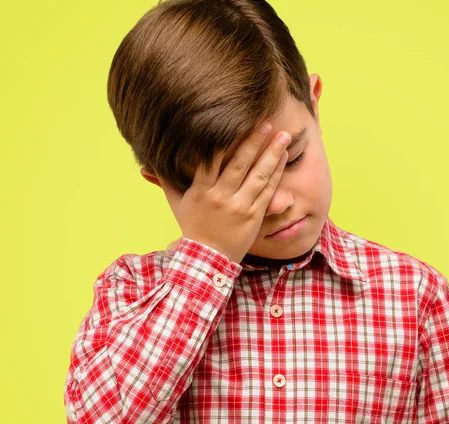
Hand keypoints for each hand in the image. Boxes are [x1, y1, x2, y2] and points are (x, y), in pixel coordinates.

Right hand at [159, 123, 289, 263]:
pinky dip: (277, 172)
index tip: (234, 122)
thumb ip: (166, 180)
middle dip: (254, 141)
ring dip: (273, 153)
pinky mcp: (255, 215)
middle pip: (240, 164)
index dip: (224, 141)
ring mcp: (240, 206)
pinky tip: (283, 157)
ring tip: (284, 136)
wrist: (209, 259)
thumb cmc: (193, 227)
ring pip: (259, 175)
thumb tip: (147, 162)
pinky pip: (268, 190)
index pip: (212, 160)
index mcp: (201, 191)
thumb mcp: (177, 204)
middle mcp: (221, 197)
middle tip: (266, 122)